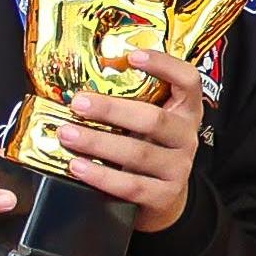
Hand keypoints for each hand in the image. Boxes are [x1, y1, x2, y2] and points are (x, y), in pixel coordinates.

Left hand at [52, 45, 212, 233]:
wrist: (163, 199)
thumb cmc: (147, 149)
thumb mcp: (146, 124)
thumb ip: (129, 105)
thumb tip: (78, 86)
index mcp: (185, 111)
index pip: (188, 80)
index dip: (164, 65)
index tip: (132, 56)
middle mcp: (186, 137)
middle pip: (154, 119)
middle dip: (112, 110)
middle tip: (78, 103)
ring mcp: (178, 168)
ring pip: (139, 153)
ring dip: (98, 143)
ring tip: (67, 134)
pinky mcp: (164, 195)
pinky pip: (131, 185)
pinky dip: (101, 176)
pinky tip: (77, 166)